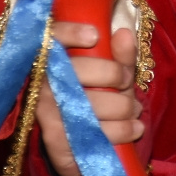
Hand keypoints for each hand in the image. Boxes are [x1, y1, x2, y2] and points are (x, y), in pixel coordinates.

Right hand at [37, 22, 143, 175]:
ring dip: (122, 107)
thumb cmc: (97, 96)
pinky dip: (120, 131)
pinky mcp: (54, 140)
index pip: (52, 38)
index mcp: (50, 58)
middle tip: (127, 82)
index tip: (94, 35)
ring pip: (88, 105)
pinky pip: (92, 134)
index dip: (70, 33)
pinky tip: (134, 129)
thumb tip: (124, 34)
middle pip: (78, 70)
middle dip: (113, 75)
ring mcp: (45, 112)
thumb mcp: (110, 73)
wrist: (78, 141)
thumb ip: (119, 55)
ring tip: (134, 109)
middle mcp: (41, 82)